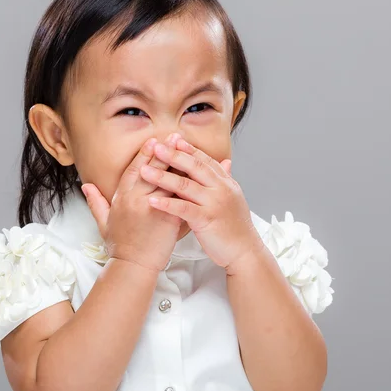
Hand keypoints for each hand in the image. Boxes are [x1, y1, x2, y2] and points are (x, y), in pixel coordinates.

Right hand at [81, 134, 183, 273]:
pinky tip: (200, 176)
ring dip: (181, 164)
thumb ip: (96, 201)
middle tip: (176, 136)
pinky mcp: (168, 218)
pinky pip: (180, 197)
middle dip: (165, 151)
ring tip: (191, 151)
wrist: (133, 266)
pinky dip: (190, 186)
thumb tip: (85, 185)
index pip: (135, 169)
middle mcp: (136, 199)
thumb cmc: (120, 245)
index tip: (155, 140)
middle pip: (153, 169)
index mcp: (122, 197)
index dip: (145, 153)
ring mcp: (152, 208)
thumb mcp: (103, 221)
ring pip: (169, 180)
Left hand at [139, 135, 262, 270]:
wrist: (245, 251)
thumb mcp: (233, 197)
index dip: (188, 149)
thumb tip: (226, 161)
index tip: (172, 138)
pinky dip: (167, 203)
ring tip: (144, 171)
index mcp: (225, 182)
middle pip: (194, 167)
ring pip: (186, 185)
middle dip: (173, 155)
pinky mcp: (207, 220)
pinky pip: (183, 209)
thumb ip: (225, 179)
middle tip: (155, 146)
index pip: (205, 160)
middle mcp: (221, 189)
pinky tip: (152, 200)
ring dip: (163, 176)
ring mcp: (214, 203)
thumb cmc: (235, 227)